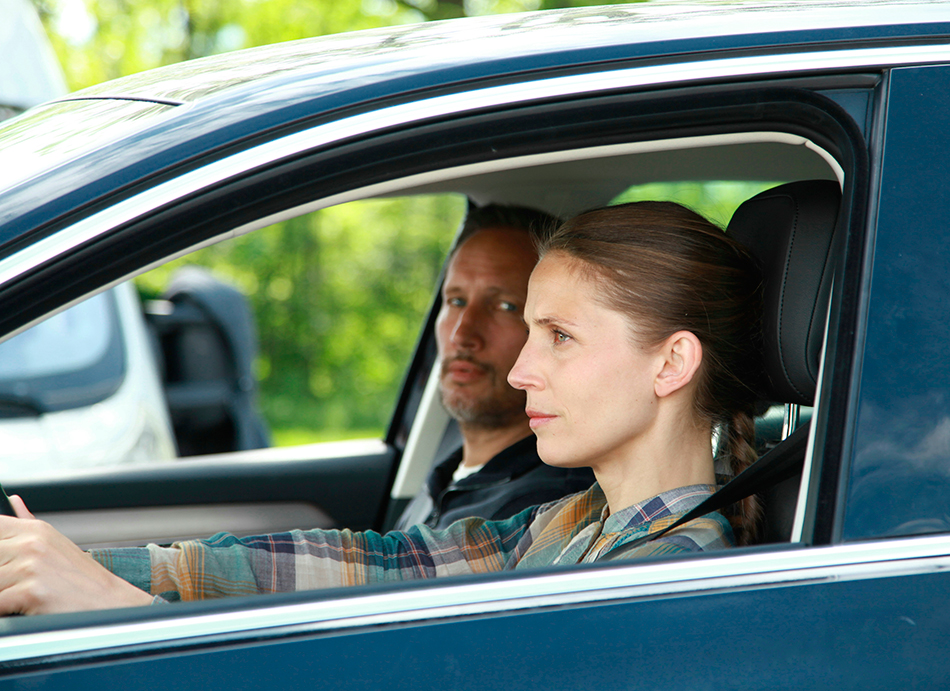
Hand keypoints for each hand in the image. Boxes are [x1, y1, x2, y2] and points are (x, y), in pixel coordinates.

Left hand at [0, 496, 153, 614]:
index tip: (5, 560)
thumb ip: (27, 523)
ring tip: (22, 597)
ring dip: (4, 593)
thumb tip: (13, 502)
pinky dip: (6, 609)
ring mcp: (31, 567)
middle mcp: (31, 544)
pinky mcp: (31, 592)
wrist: (109, 603)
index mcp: (34, 530)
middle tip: (16, 582)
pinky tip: (22, 608)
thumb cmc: (84, 579)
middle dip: (1, 575)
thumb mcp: (57, 543)